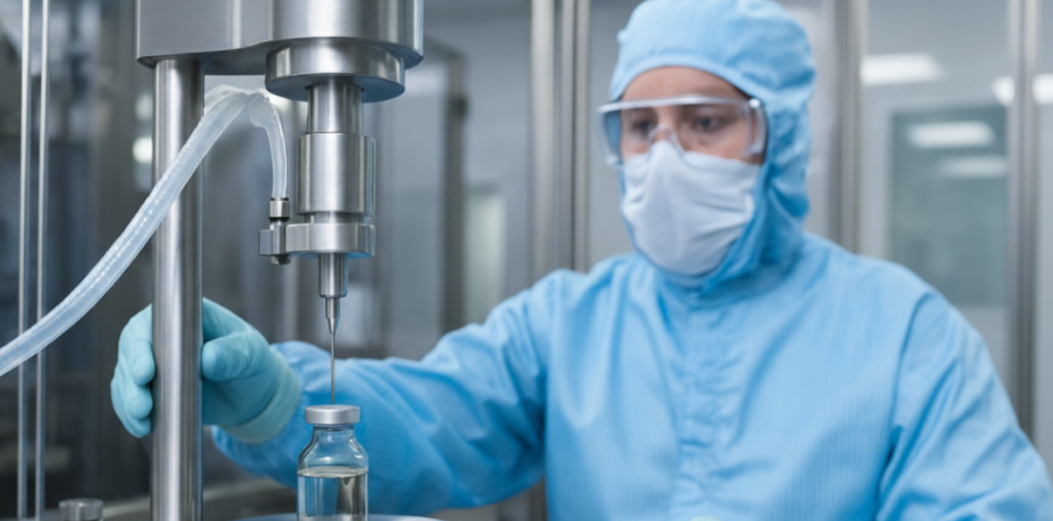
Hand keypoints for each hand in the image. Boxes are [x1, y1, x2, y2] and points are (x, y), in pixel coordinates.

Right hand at [111, 299, 297, 440]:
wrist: (255, 395)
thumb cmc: (254, 363)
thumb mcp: (251, 354)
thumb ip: (232, 354)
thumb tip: (209, 358)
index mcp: (185, 317)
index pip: (151, 323)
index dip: (141, 346)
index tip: (145, 372)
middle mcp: (163, 336)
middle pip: (130, 351)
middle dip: (131, 380)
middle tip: (142, 406)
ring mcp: (155, 362)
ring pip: (126, 377)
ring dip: (128, 400)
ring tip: (142, 422)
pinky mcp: (153, 388)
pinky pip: (131, 398)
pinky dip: (131, 414)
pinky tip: (141, 428)